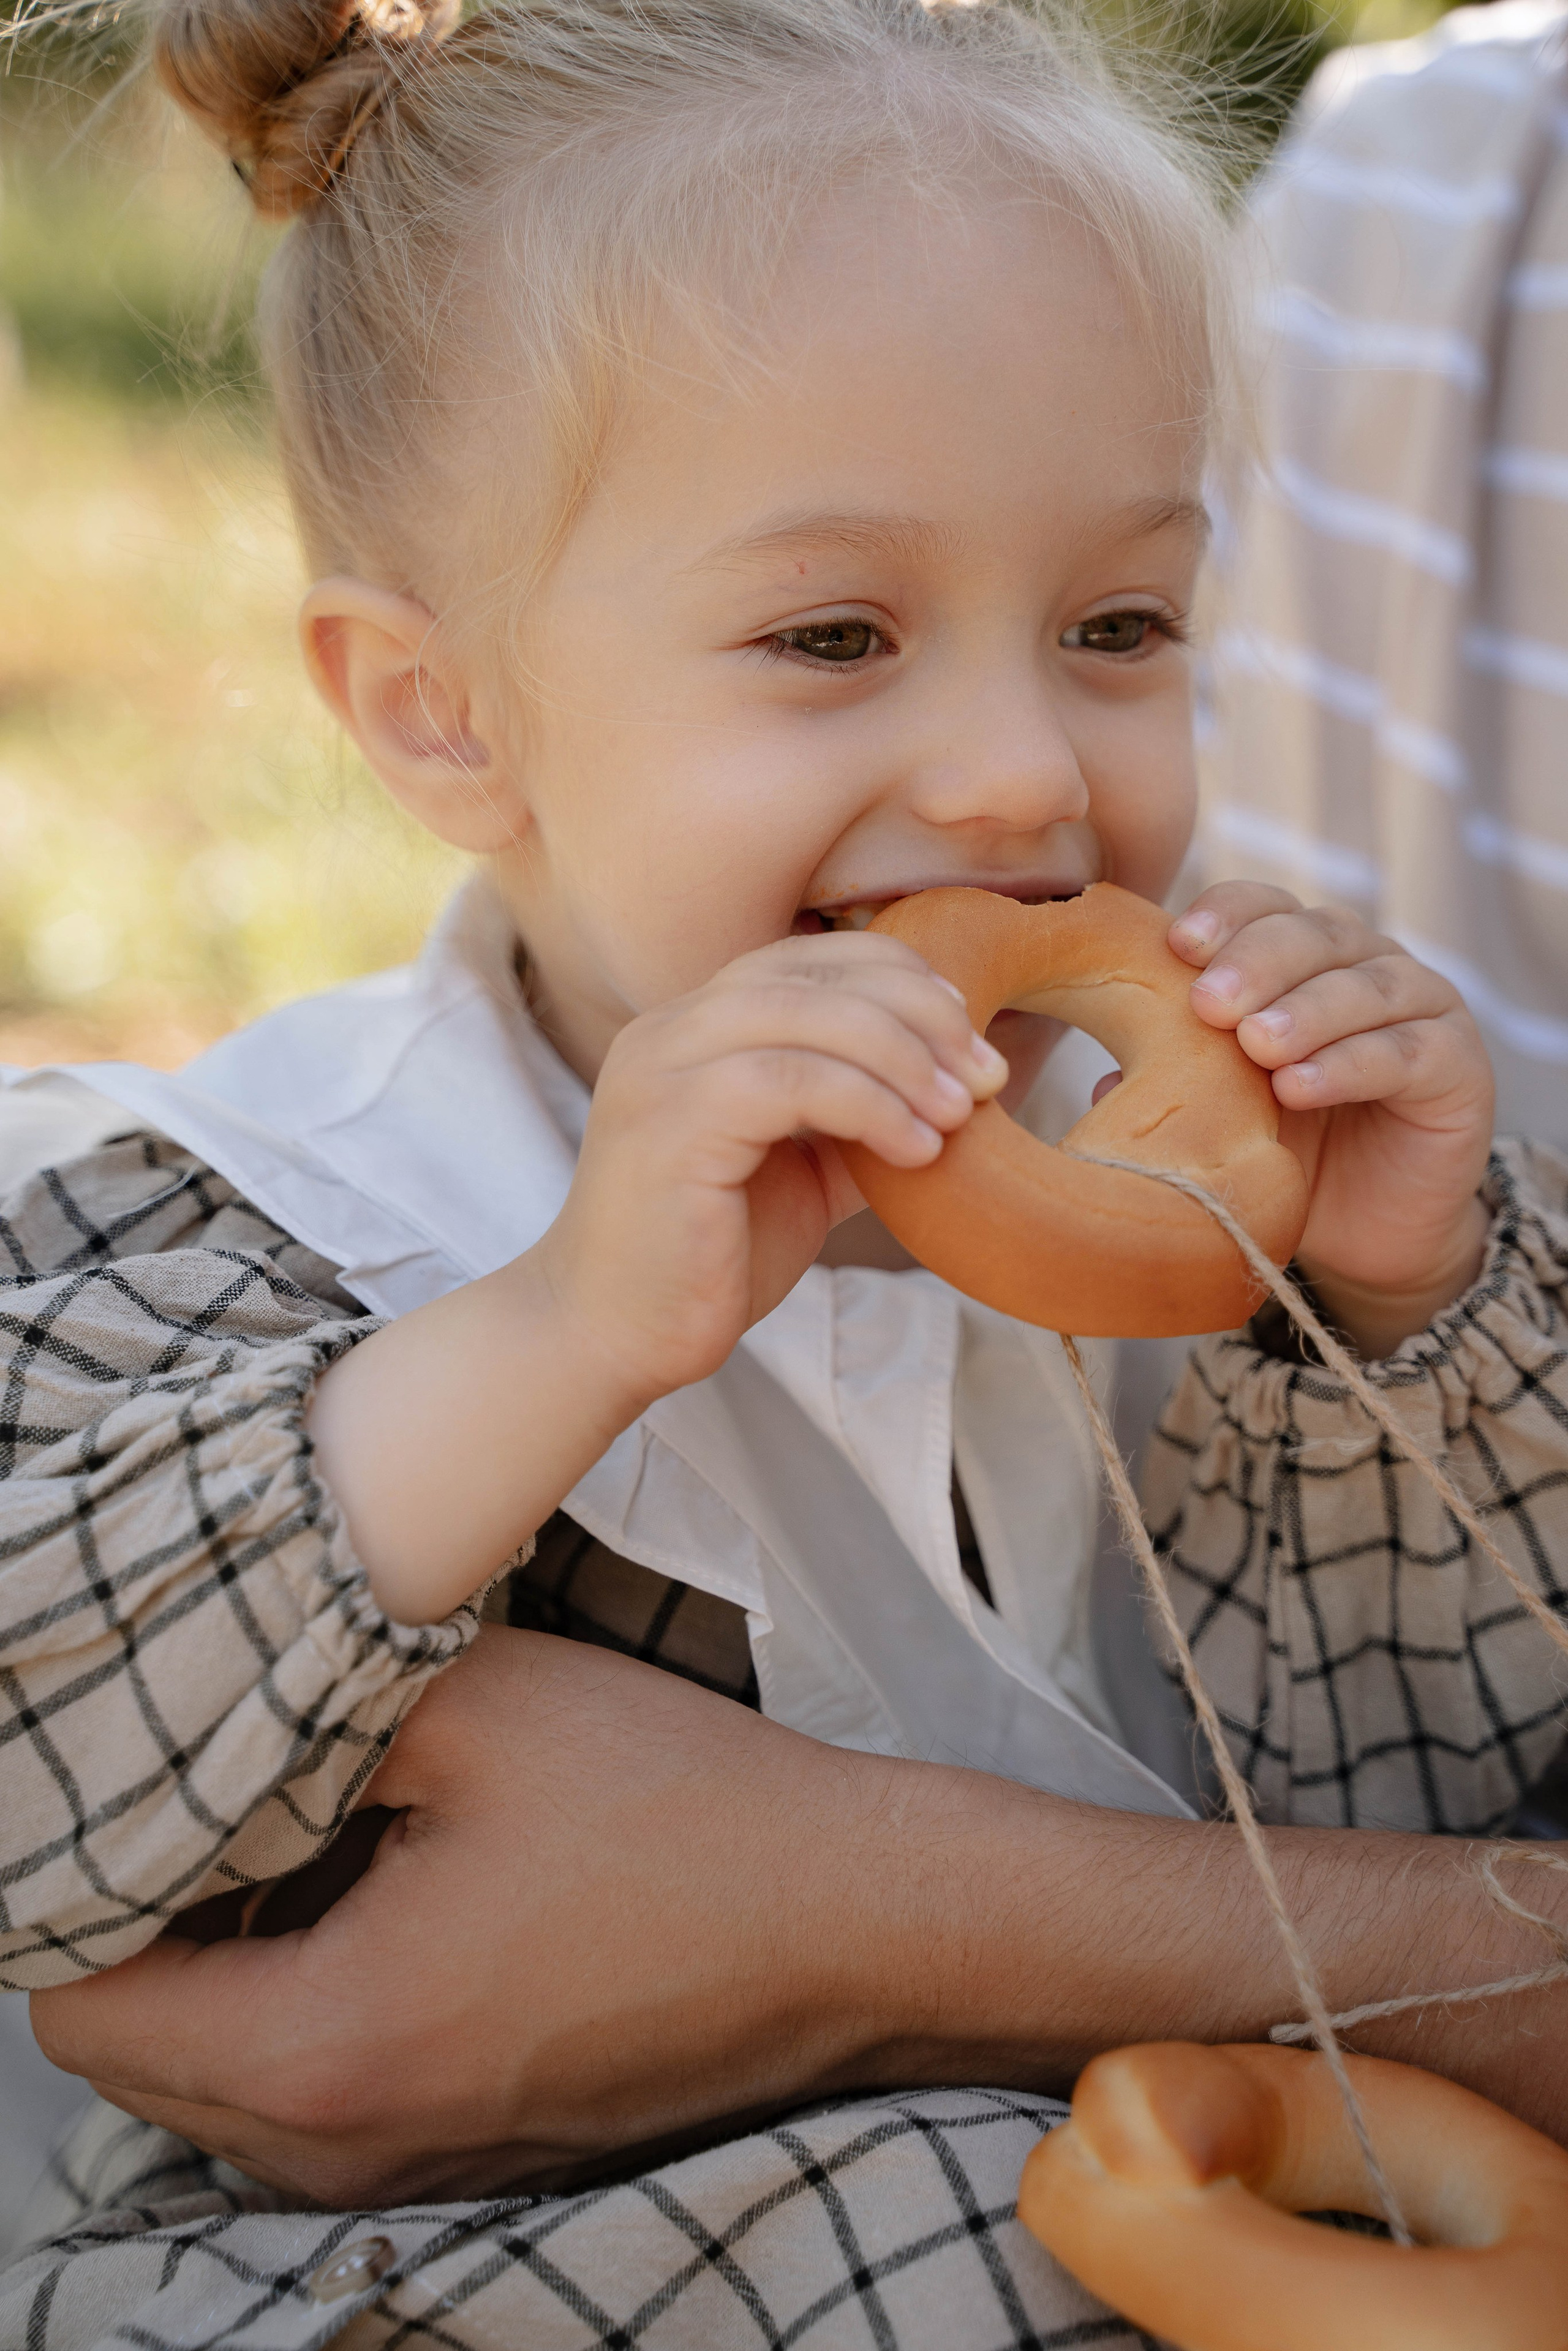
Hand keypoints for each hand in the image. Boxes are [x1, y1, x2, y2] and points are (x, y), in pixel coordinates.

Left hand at [32, 1630, 1567, 2205]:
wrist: (850, 1917)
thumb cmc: (677, 1809)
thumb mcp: (472, 1705)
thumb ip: (298, 1720)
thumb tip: (187, 1732)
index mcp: (323, 2042)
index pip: (79, 2000)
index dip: (82, 1875)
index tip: (130, 1778)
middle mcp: (345, 2140)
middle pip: (130, 2056)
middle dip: (143, 1921)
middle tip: (215, 1785)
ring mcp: (409, 2162)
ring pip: (214, 2081)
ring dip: (220, 1963)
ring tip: (296, 1826)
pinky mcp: (465, 2149)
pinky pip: (309, 2092)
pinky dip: (295, 2002)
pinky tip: (373, 1884)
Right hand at [308, 933, 1004, 1620]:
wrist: (613, 1334)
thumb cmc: (708, 1256)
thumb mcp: (803, 1170)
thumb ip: (860, 1118)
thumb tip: (964, 1092)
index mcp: (697, 1025)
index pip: (811, 958)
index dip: (903, 979)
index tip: (969, 1038)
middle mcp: (672, 1028)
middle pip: (817, 972)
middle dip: (920, 1013)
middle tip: (984, 1074)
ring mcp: (663, 1069)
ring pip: (807, 1014)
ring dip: (904, 1058)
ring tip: (962, 1113)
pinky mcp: (670, 1123)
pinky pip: (790, 1082)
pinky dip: (869, 1107)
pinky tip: (916, 1150)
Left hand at [1169, 884, 1494, 1354]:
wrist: (1365, 1235)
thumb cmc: (1282, 1155)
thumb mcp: (1219, 1115)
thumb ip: (1173, 1086)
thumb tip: (1100, 1084)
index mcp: (1302, 958)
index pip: (1265, 908)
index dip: (1225, 916)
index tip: (1176, 945)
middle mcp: (1365, 965)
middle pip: (1314, 934)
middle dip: (1257, 962)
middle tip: (1208, 1001)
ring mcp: (1421, 1007)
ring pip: (1364, 985)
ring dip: (1305, 1011)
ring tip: (1256, 1045)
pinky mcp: (1459, 1064)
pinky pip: (1404, 1052)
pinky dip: (1350, 1065)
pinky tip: (1300, 1086)